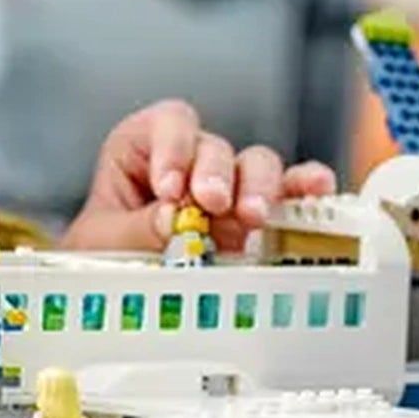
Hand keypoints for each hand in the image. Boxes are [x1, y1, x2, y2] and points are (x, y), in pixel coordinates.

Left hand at [63, 101, 336, 253]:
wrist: (113, 294)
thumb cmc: (101, 256)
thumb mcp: (101, 243)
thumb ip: (135, 229)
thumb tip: (172, 219)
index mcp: (143, 148)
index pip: (167, 123)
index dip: (173, 148)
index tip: (169, 188)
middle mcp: (191, 161)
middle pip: (216, 145)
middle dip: (216, 172)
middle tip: (211, 203)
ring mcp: (227, 187)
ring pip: (254, 165)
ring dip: (257, 187)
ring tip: (251, 217)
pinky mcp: (253, 217)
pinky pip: (286, 194)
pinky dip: (303, 189)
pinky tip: (317, 190)